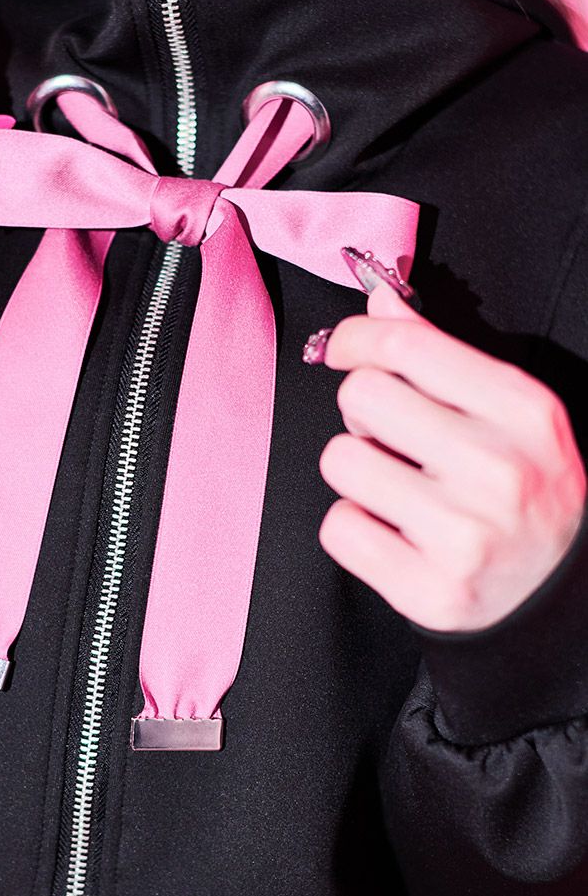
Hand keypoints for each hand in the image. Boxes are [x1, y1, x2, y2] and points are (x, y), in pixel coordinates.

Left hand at [316, 282, 586, 631]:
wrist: (555, 591)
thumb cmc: (524, 489)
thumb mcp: (506, 412)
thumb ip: (440, 352)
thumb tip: (380, 303)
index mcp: (522, 411)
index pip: (406, 347)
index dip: (356, 339)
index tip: (344, 350)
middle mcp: (498, 470)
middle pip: (361, 395)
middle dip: (363, 412)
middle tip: (391, 437)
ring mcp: (464, 534)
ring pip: (340, 460)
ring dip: (357, 473)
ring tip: (398, 488)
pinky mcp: (429, 589)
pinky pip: (338, 527)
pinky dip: (354, 528)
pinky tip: (393, 532)